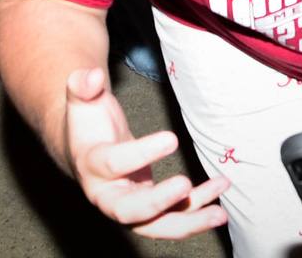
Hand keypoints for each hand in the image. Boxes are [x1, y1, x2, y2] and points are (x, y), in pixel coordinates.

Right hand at [62, 67, 230, 237]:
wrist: (84, 149)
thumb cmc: (87, 122)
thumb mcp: (81, 99)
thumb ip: (82, 85)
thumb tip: (92, 75)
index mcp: (89, 166)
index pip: (112, 164)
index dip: (140, 153)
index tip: (171, 139)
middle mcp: (106, 195)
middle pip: (129, 212)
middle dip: (158, 204)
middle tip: (184, 186)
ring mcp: (129, 206)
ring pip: (157, 226)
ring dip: (189, 222)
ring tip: (220, 213)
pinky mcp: (149, 208)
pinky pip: (174, 213)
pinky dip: (199, 205)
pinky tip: (220, 188)